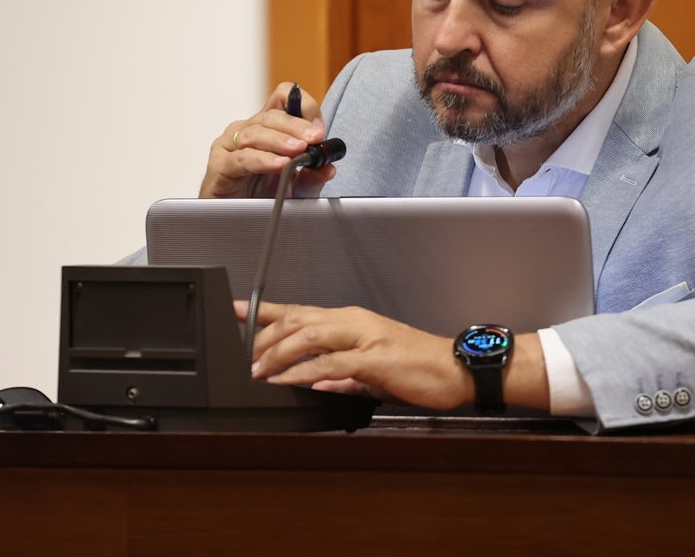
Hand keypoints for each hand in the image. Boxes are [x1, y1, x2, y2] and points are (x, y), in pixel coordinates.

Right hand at [200, 82, 334, 198]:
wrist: (238, 224)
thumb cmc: (263, 198)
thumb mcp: (297, 187)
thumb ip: (312, 176)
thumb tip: (329, 167)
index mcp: (268, 127)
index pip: (283, 98)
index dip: (303, 107)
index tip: (319, 129)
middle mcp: (247, 130)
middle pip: (272, 115)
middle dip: (297, 126)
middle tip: (315, 138)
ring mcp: (230, 145)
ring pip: (255, 133)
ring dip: (280, 141)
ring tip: (298, 151)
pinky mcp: (219, 165)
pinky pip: (241, 158)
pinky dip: (262, 160)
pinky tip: (279, 164)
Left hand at [237, 300, 473, 409]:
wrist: (457, 370)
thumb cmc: (420, 369)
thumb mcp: (372, 374)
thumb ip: (343, 378)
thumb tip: (318, 386)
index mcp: (352, 321)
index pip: (301, 310)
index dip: (266, 309)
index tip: (237, 309)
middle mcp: (355, 322)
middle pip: (298, 319)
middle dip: (264, 336)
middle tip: (242, 356)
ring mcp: (365, 337)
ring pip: (310, 335)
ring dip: (279, 354)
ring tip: (258, 371)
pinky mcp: (374, 359)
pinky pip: (332, 364)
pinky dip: (306, 373)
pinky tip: (290, 381)